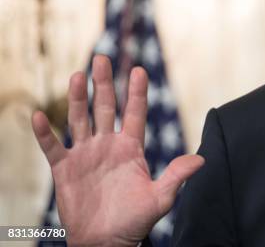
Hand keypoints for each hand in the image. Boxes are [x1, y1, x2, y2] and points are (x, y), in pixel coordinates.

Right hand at [32, 55, 204, 246]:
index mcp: (131, 147)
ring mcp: (85, 154)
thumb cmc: (135, 222)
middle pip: (105, 108)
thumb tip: (202, 159)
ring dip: (77, 98)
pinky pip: (53, 146)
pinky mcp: (65, 169)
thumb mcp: (160, 199)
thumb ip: (176, 177)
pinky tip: (39, 115)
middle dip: (104, 84)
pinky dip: (45, 133)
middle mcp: (108, 144)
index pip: (135, 113)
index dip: (137, 92)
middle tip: (102, 58)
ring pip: (80, 119)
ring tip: (78, 75)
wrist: (106, 242)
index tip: (139, 70)